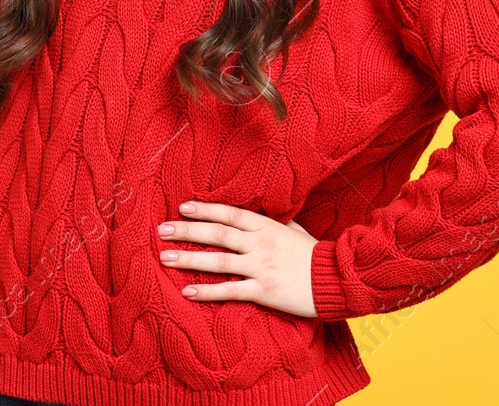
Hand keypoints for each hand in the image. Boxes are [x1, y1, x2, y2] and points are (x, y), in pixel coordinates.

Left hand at [158, 200, 319, 318]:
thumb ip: (273, 222)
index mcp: (266, 226)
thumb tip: (256, 213)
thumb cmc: (314, 254)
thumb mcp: (295, 230)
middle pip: (217, 233)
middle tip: (162, 229)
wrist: (337, 280)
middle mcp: (260, 243)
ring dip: (189, 258)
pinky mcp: (264, 290)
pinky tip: (187, 291)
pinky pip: (230, 290)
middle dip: (187, 230)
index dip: (204, 209)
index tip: (182, 207)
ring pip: (219, 260)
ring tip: (165, 257)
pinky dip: (207, 291)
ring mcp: (261, 267)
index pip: (229, 214)